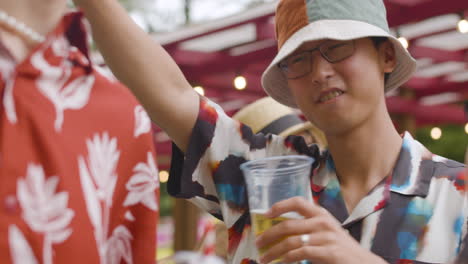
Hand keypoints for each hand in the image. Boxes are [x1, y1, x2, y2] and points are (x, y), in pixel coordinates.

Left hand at [255, 197, 385, 263]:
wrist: (363, 263)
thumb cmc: (341, 248)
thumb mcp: (325, 232)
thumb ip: (307, 228)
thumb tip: (279, 231)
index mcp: (321, 214)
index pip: (298, 202)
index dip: (279, 206)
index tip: (265, 214)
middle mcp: (323, 222)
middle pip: (288, 225)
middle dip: (268, 235)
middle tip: (258, 243)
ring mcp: (326, 237)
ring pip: (290, 242)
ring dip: (273, 251)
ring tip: (264, 258)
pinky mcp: (328, 251)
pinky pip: (300, 253)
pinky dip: (286, 259)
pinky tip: (280, 263)